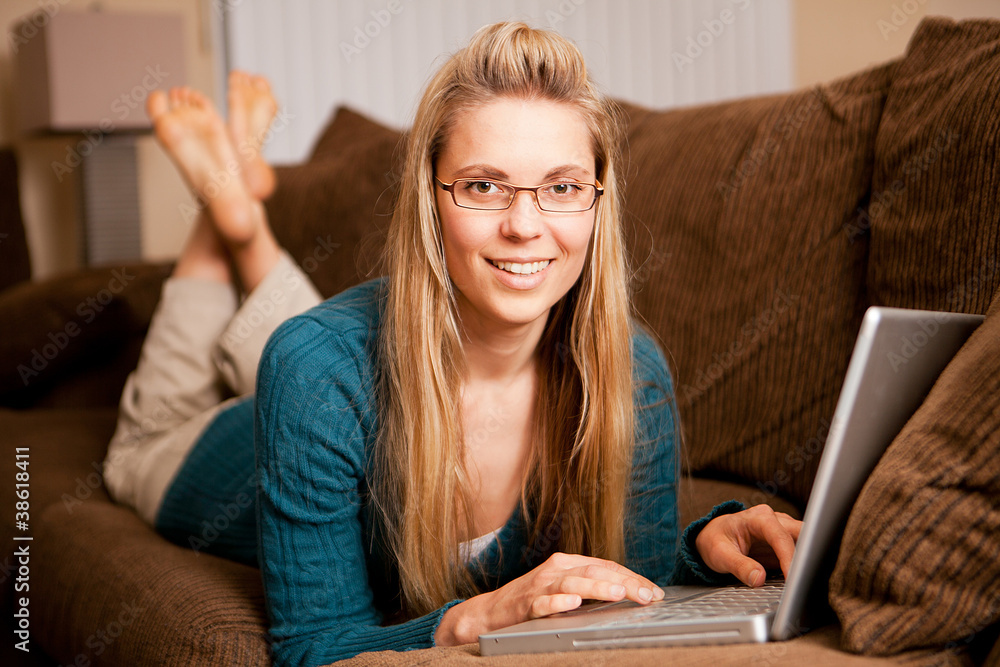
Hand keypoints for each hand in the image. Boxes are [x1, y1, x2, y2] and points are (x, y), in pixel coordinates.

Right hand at [434, 552, 664, 645]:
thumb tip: (628, 593)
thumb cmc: (531, 601)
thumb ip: (590, 587)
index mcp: (567, 563)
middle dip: (624, 582)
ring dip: (597, 587)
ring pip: (573, 582)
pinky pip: (543, 602)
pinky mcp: (525, 605)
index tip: (654, 592)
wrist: (490, 613)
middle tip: (647, 595)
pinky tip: (572, 603)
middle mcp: (556, 570)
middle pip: (595, 570)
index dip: (632, 577)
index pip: (606, 565)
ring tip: (617, 593)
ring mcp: (540, 586)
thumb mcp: (564, 588)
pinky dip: (558, 602)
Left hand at [694, 504, 801, 586]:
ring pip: (807, 541)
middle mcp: (775, 520)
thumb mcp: (720, 555)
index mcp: (758, 517)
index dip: (789, 558)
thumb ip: (739, 566)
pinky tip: (804, 579)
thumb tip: (759, 579)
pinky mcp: (786, 544)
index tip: (792, 578)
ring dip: (809, 560)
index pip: (780, 537)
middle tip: (808, 578)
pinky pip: (802, 552)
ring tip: (808, 581)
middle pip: (802, 534)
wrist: (712, 537)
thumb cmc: (714, 540)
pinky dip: (805, 564)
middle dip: (808, 554)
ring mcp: (783, 531)